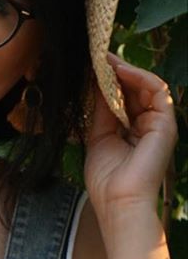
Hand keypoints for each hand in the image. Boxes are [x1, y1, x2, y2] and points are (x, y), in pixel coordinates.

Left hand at [83, 52, 176, 216]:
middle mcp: (148, 124)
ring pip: (147, 86)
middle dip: (117, 71)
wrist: (118, 201)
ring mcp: (159, 123)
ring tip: (106, 61)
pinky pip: (157, 91)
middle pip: (136, 90)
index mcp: (132, 130)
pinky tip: (120, 72)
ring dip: (127, 70)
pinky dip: (139, 78)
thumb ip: (101, 112)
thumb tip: (97, 85)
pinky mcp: (166, 123)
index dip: (110, 82)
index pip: (124, 99)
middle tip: (98, 56)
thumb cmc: (106, 179)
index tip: (92, 67)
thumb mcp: (98, 139)